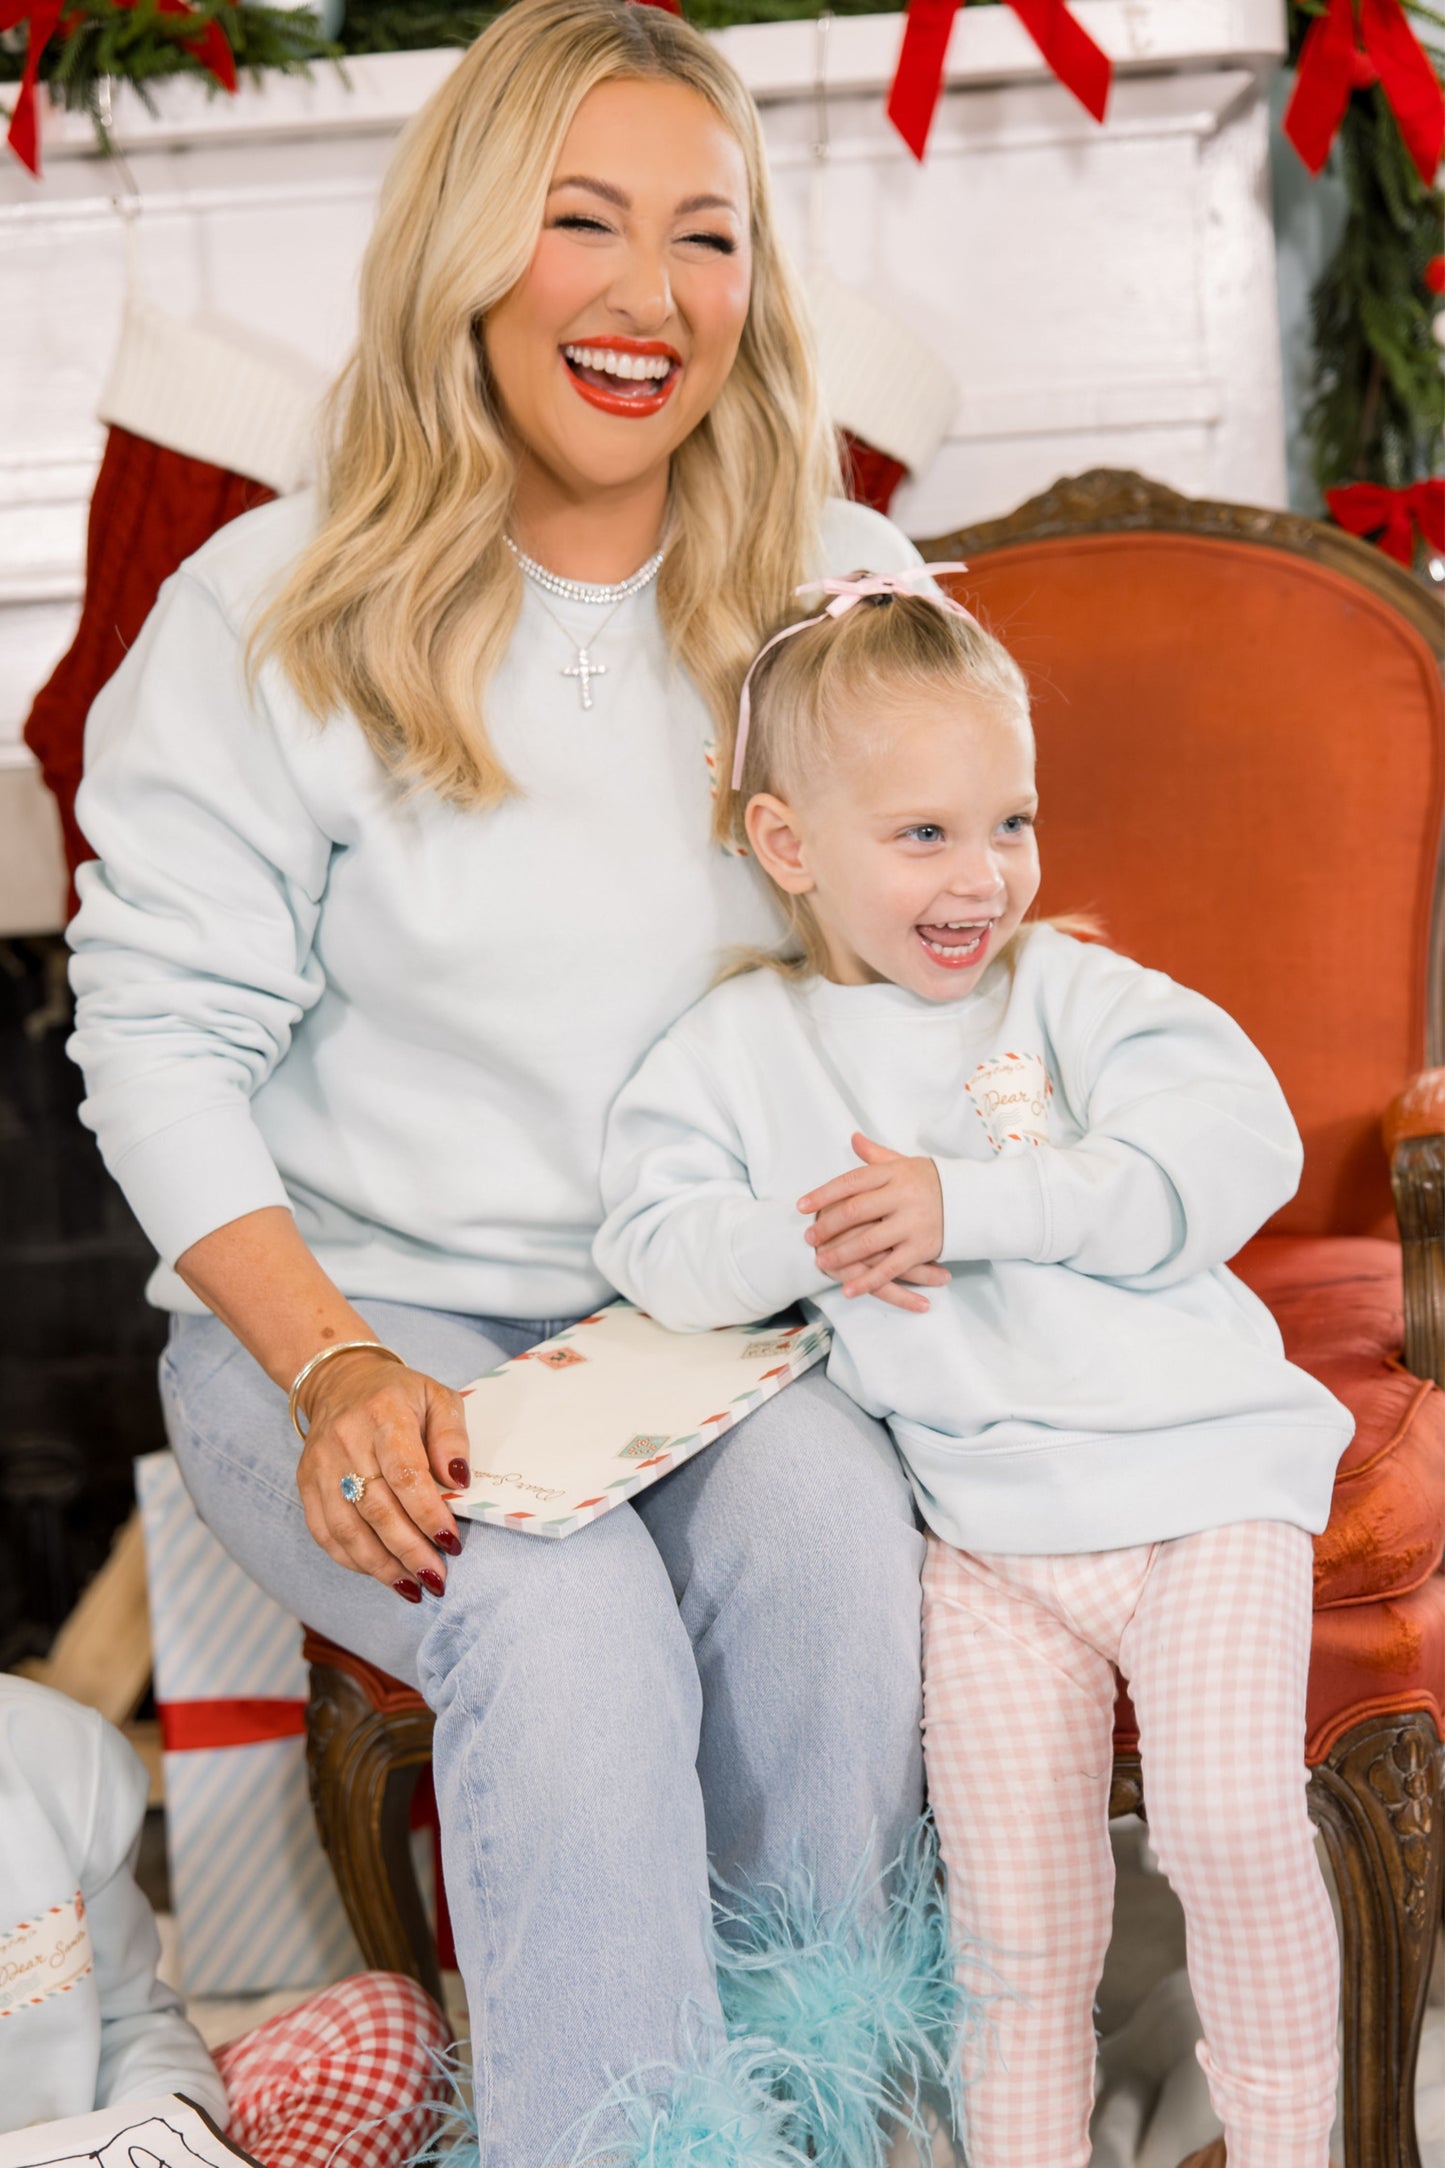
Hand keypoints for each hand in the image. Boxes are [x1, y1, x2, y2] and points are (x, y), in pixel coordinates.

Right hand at [295, 1349, 472, 1600]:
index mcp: (383, 1414)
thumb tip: (459, 1481)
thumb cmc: (400, 1395)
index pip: (405, 1473)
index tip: (450, 1542)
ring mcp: (320, 1464)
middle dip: (409, 1550)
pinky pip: (325, 1532)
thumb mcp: (438, 1398)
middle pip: (376, 1507)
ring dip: (381, 1565)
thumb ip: (452, 1437)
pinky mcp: (305, 1483)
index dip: (428, 1513)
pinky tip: (380, 1573)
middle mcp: (346, 1440)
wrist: (341, 1381)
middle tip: (436, 1578)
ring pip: (347, 1527)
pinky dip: (352, 1559)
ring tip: (411, 1587)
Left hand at [799, 1133, 946, 1311]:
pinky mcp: (922, 1248)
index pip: (851, 1182)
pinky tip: (849, 1289)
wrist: (975, 1200)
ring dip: (840, 1254)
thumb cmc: (931, 1181)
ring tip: (820, 1262)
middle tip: (808, 1238)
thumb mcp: (905, 1164)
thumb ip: (876, 1156)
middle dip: (827, 1226)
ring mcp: (912, 1223)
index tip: (801, 1206)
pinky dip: (868, 1280)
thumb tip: (853, 1139)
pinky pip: (890, 1268)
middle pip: (855, 1211)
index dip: (823, 1194)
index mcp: (894, 1173)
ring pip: (868, 1242)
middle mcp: (902, 1196)